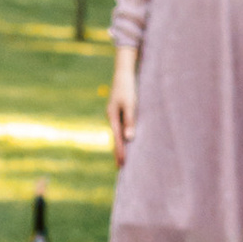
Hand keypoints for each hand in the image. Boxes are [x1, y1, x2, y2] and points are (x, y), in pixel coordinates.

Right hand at [106, 50, 138, 165]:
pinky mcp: (119, 112)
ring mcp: (115, 115)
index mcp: (113, 117)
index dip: (120, 151)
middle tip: (120, 167)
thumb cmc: (128, 88)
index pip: (117, 139)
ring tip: (122, 158)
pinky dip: (122, 137)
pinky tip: (126, 141)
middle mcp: (112, 117)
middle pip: (115, 138)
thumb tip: (129, 139)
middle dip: (118, 152)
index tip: (122, 164)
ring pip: (117, 134)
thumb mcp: (131, 105)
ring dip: (120, 145)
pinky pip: (120, 128)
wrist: (123, 74)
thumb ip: (130, 121)